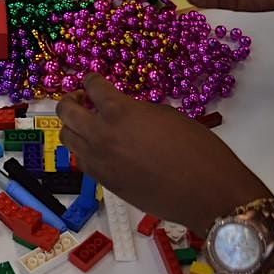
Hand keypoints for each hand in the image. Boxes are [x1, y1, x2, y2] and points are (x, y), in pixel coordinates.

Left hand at [57, 73, 270, 235]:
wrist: (207, 193)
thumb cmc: (198, 149)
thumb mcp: (167, 116)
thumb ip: (137, 110)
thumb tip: (125, 111)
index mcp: (119, 111)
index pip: (92, 86)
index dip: (92, 79)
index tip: (93, 80)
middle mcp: (101, 134)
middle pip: (65, 111)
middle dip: (71, 100)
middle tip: (84, 99)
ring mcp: (99, 160)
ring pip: (67, 137)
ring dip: (74, 126)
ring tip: (89, 124)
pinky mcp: (105, 182)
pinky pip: (81, 161)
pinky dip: (84, 150)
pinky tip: (99, 148)